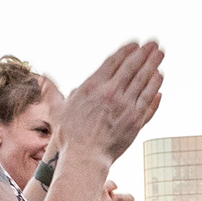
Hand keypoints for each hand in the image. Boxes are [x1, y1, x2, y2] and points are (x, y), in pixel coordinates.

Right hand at [57, 41, 164, 166]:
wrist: (84, 157)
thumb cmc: (69, 136)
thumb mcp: (57, 110)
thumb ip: (53, 92)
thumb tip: (41, 78)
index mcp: (92, 87)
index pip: (113, 63)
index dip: (126, 51)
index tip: (135, 44)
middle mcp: (110, 93)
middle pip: (131, 67)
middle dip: (144, 53)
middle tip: (154, 43)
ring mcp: (125, 106)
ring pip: (142, 80)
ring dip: (153, 65)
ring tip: (160, 54)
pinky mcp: (135, 120)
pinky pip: (147, 99)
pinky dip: (154, 87)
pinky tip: (159, 78)